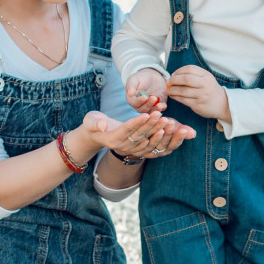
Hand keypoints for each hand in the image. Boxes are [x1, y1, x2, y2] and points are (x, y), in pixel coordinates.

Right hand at [77, 109, 194, 164]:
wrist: (99, 136)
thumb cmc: (94, 124)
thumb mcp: (90, 121)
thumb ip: (95, 122)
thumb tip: (102, 125)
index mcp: (113, 139)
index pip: (127, 130)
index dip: (136, 122)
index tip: (146, 114)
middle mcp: (124, 146)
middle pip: (140, 135)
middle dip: (151, 125)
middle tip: (161, 115)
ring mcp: (133, 149)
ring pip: (149, 141)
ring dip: (159, 131)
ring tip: (168, 121)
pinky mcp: (141, 148)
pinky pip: (155, 146)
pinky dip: (164, 139)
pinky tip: (172, 130)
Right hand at [126, 67, 168, 111]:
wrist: (152, 77)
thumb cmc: (141, 78)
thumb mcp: (134, 79)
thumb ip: (131, 86)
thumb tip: (130, 94)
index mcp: (132, 100)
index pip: (134, 103)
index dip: (139, 101)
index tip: (145, 97)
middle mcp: (140, 106)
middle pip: (143, 109)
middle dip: (149, 104)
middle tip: (154, 98)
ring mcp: (149, 107)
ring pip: (151, 111)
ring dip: (155, 109)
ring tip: (159, 105)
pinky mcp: (157, 106)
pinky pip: (160, 109)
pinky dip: (162, 108)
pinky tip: (163, 104)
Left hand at [166, 65, 229, 120]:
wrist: (223, 104)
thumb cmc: (210, 89)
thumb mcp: (206, 78)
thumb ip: (193, 75)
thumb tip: (173, 76)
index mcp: (206, 75)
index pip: (190, 69)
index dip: (179, 71)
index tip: (173, 74)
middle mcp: (205, 84)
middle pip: (185, 79)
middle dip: (174, 80)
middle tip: (168, 82)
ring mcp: (201, 95)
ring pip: (182, 90)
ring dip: (171, 90)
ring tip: (167, 90)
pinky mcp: (198, 105)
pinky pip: (183, 100)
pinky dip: (175, 97)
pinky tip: (172, 95)